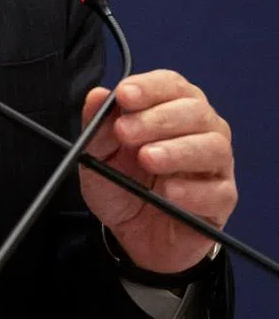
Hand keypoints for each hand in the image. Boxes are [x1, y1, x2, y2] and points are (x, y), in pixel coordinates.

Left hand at [80, 71, 236, 272]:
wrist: (131, 233)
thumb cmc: (120, 184)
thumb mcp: (96, 155)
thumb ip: (97, 126)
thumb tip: (97, 95)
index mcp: (170, 108)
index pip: (170, 85)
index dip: (149, 87)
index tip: (124, 95)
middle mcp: (200, 130)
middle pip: (195, 111)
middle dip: (158, 118)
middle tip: (125, 132)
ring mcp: (215, 165)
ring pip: (213, 146)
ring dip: (177, 151)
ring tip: (147, 159)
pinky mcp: (221, 200)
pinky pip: (218, 191)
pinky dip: (192, 190)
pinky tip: (168, 192)